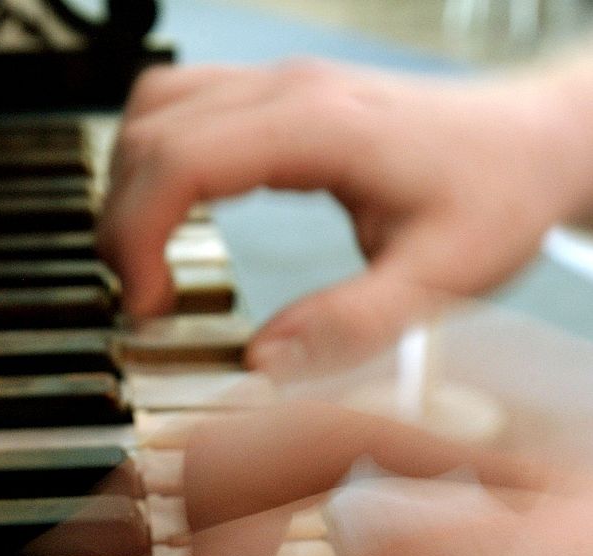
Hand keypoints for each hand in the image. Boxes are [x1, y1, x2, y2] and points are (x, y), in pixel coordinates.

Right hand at [98, 58, 580, 371]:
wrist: (535, 143)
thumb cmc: (499, 195)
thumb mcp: (441, 275)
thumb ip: (353, 321)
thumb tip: (264, 363)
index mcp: (317, 128)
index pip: (179, 159)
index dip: (137, 234)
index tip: (146, 304)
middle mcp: (289, 93)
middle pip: (150, 131)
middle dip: (122, 221)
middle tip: (142, 297)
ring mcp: (282, 90)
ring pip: (156, 110)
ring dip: (131, 186)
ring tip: (147, 260)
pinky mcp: (283, 103)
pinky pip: (186, 111)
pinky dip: (158, 164)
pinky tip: (175, 213)